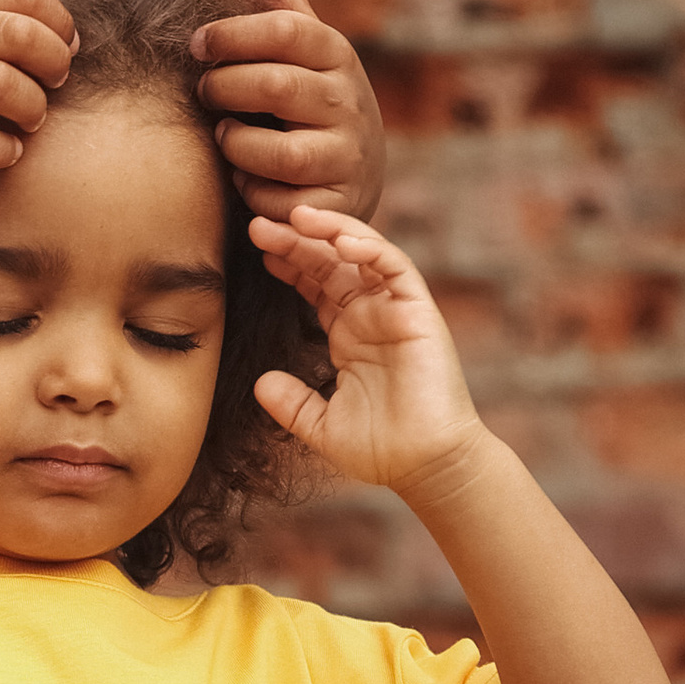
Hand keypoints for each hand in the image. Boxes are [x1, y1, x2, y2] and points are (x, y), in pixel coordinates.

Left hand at [195, 0, 385, 223]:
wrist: (354, 175)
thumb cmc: (308, 96)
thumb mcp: (300, 44)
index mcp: (335, 54)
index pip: (284, 30)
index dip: (230, 35)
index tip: (197, 45)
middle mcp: (348, 103)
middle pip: (275, 86)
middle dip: (226, 89)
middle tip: (206, 91)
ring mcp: (346, 157)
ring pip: (277, 152)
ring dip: (236, 144)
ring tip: (227, 134)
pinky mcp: (334, 205)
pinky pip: (278, 201)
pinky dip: (251, 192)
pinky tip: (246, 178)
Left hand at [249, 204, 482, 500]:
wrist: (427, 468)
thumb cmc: (384, 450)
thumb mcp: (321, 426)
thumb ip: (291, 404)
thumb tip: (260, 384)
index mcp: (350, 336)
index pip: (317, 287)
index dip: (289, 266)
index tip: (257, 252)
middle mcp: (372, 317)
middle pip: (331, 264)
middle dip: (297, 242)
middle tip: (259, 226)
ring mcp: (396, 311)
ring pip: (362, 253)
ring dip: (331, 230)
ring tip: (295, 216)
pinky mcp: (419, 312)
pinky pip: (394, 267)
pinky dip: (369, 247)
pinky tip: (340, 238)